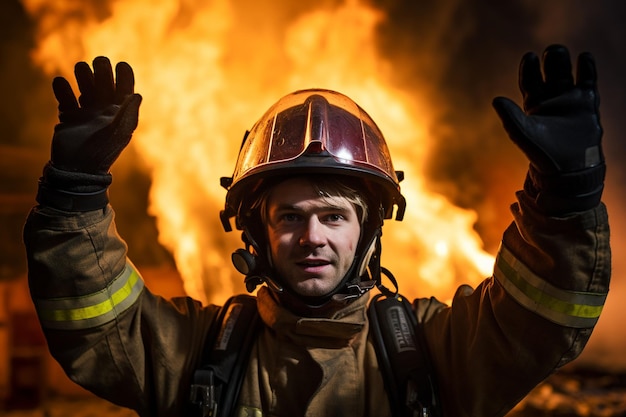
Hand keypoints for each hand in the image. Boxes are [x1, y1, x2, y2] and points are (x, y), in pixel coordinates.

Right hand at [51, 56, 141, 173]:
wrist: (77, 169)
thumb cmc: (102, 152)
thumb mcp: (117, 132)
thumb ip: (127, 113)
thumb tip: (137, 94)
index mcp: (120, 112)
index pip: (125, 87)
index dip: (124, 74)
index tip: (121, 65)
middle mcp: (104, 110)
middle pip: (104, 82)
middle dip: (101, 69)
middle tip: (98, 63)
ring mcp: (86, 112)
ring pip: (85, 85)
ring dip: (83, 74)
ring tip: (81, 69)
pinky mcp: (69, 116)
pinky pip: (65, 97)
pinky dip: (61, 88)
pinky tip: (61, 83)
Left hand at [492, 44, 604, 213]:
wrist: (566, 167)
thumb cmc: (541, 152)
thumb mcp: (523, 132)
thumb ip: (510, 116)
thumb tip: (496, 100)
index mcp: (533, 103)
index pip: (530, 79)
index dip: (529, 68)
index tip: (530, 57)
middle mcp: (551, 98)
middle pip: (549, 72)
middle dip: (550, 60)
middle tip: (550, 52)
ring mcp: (569, 99)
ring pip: (566, 73)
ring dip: (563, 62)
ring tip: (559, 51)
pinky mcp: (586, 103)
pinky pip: (587, 81)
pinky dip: (587, 68)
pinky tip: (585, 57)